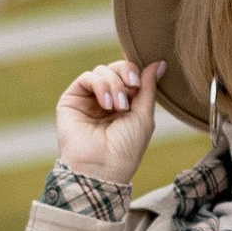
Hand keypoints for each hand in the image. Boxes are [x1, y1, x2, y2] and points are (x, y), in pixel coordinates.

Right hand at [56, 56, 160, 184]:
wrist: (102, 167)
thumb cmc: (126, 148)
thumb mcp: (143, 115)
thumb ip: (148, 88)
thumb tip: (160, 63)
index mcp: (124, 104)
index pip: (129, 75)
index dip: (135, 74)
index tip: (139, 85)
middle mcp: (105, 99)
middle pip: (116, 68)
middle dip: (125, 74)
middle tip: (131, 91)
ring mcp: (88, 99)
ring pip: (102, 70)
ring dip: (114, 84)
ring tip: (117, 107)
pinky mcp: (71, 100)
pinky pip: (86, 77)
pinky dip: (99, 85)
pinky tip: (106, 104)